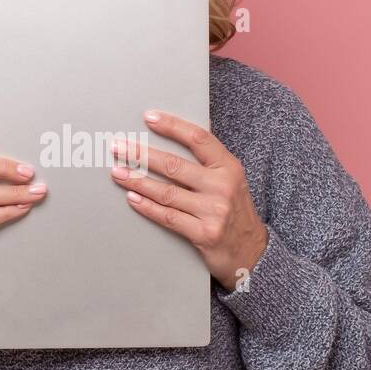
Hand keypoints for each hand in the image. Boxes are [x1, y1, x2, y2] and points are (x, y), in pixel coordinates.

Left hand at [108, 109, 267, 291]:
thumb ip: (208, 162)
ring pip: (166, 192)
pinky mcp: (203, 234)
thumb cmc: (234, 211)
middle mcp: (222, 186)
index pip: (198, 139)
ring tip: (117, 172)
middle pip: (174, 165)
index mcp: (229, 167)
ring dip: (137, 181)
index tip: (149, 118)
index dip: (172, 126)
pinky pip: (168, 217)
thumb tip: (174, 137)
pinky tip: (132, 198)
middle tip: (119, 147)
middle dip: (141, 155)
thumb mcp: (231, 180)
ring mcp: (213, 211)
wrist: (252, 252)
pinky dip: (147, 207)